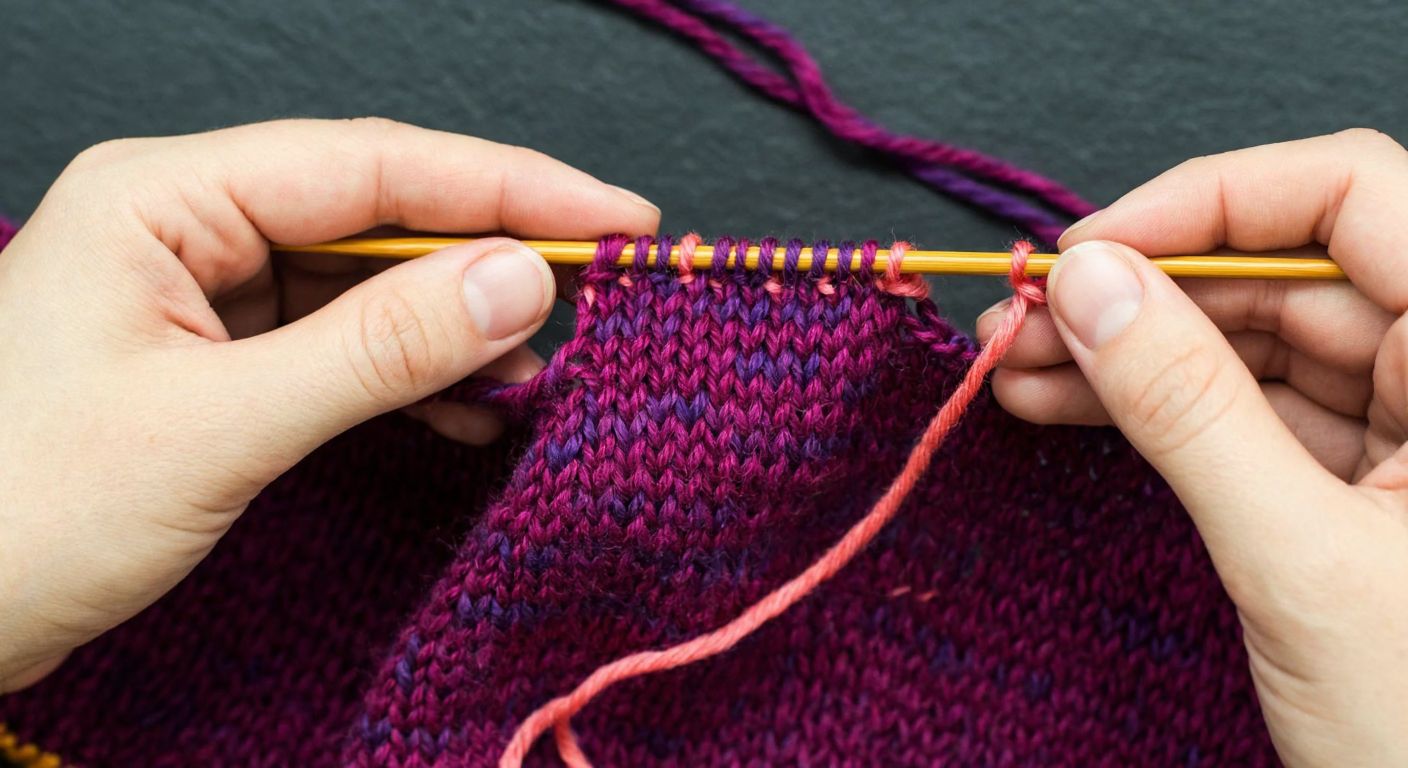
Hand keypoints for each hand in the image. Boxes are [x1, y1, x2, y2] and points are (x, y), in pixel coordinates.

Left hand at [0, 118, 658, 692]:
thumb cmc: (18, 511)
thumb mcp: (220, 426)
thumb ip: (379, 346)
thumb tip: (522, 279)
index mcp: (165, 196)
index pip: (374, 165)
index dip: (510, 186)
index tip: (619, 215)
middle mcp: (186, 223)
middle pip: (377, 214)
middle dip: (489, 257)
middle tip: (601, 289)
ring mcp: (201, 291)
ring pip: (366, 283)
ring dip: (456, 325)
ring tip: (540, 369)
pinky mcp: (215, 358)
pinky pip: (339, 343)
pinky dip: (410, 374)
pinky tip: (470, 406)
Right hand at [978, 129, 1407, 766]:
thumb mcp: (1302, 562)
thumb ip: (1190, 410)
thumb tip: (1091, 284)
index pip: (1354, 196)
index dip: (1212, 201)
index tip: (1091, 249)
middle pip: (1288, 272)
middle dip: (1144, 290)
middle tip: (1025, 314)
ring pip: (1257, 343)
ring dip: (1130, 350)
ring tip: (1016, 363)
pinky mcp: (1364, 484)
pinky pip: (1250, 413)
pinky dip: (1158, 410)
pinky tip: (1066, 402)